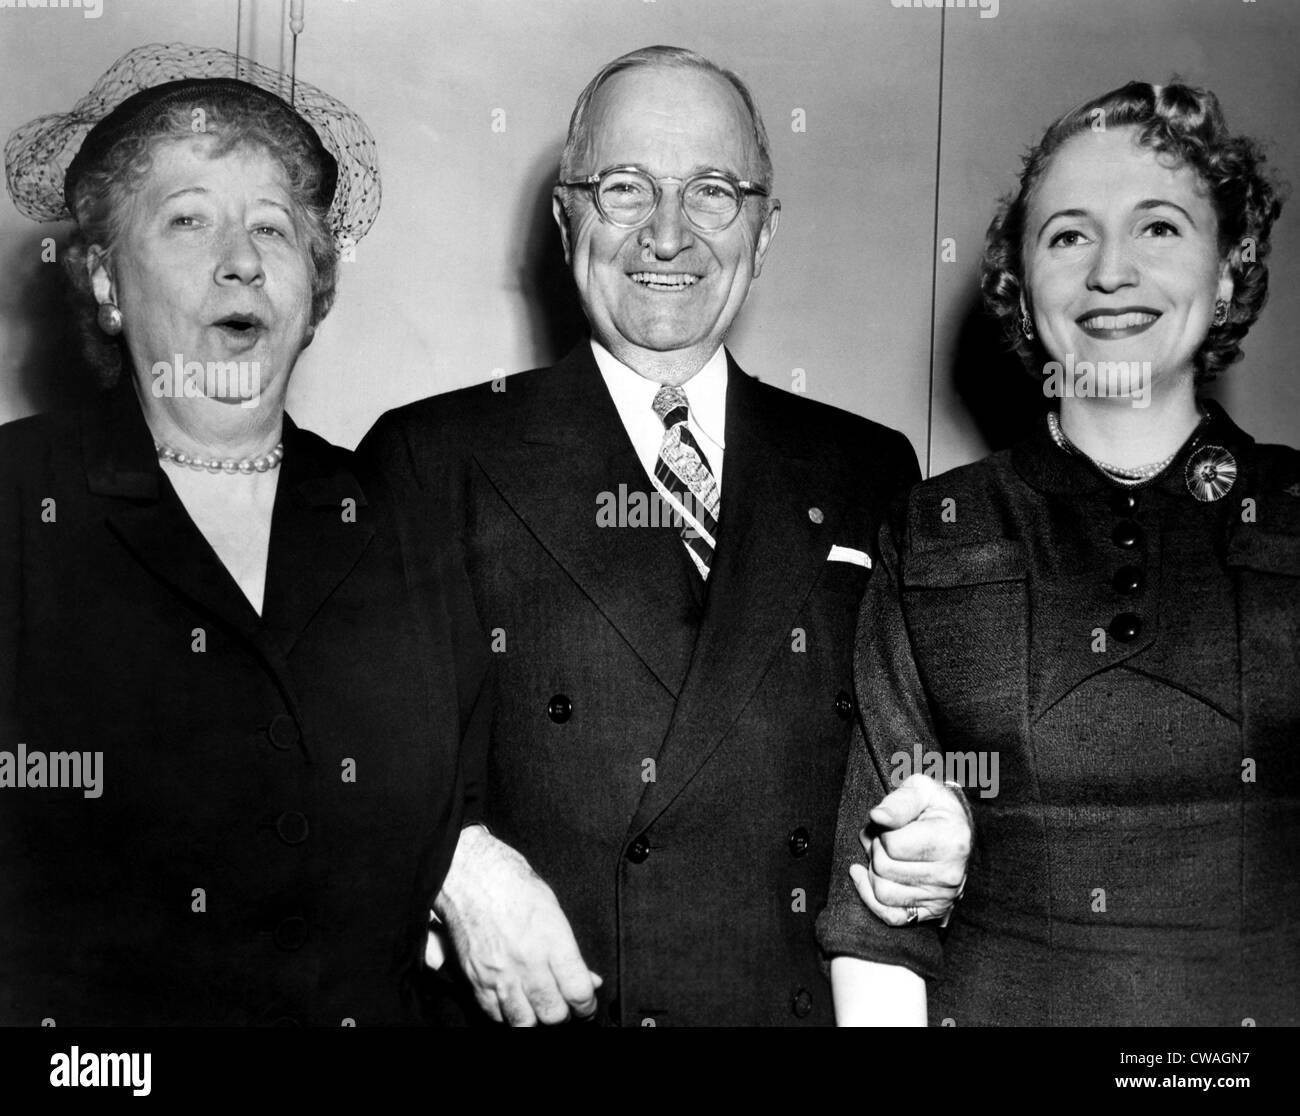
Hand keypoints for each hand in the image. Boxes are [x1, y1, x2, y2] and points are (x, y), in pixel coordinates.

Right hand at [433, 825, 601, 1024]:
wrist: (472, 875)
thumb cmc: (514, 885)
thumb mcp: (554, 911)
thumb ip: (570, 953)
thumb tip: (589, 980)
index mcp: (552, 941)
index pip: (579, 993)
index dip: (587, 1007)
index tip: (587, 1007)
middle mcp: (527, 962)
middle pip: (554, 1015)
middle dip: (564, 1016)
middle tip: (566, 1009)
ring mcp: (499, 974)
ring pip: (524, 1023)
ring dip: (536, 1020)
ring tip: (541, 1009)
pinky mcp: (476, 980)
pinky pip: (495, 1016)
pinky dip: (508, 1016)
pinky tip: (516, 1005)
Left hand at [848, 774, 970, 926]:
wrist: (955, 827)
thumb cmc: (934, 805)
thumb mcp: (919, 789)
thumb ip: (898, 802)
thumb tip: (877, 816)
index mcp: (951, 840)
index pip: (891, 845)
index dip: (881, 831)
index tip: (889, 824)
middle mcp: (950, 874)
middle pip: (884, 869)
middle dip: (875, 850)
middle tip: (884, 838)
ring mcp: (942, 896)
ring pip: (883, 893)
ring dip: (873, 872)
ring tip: (884, 854)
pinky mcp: (932, 911)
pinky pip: (891, 916)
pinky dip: (871, 898)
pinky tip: (865, 877)